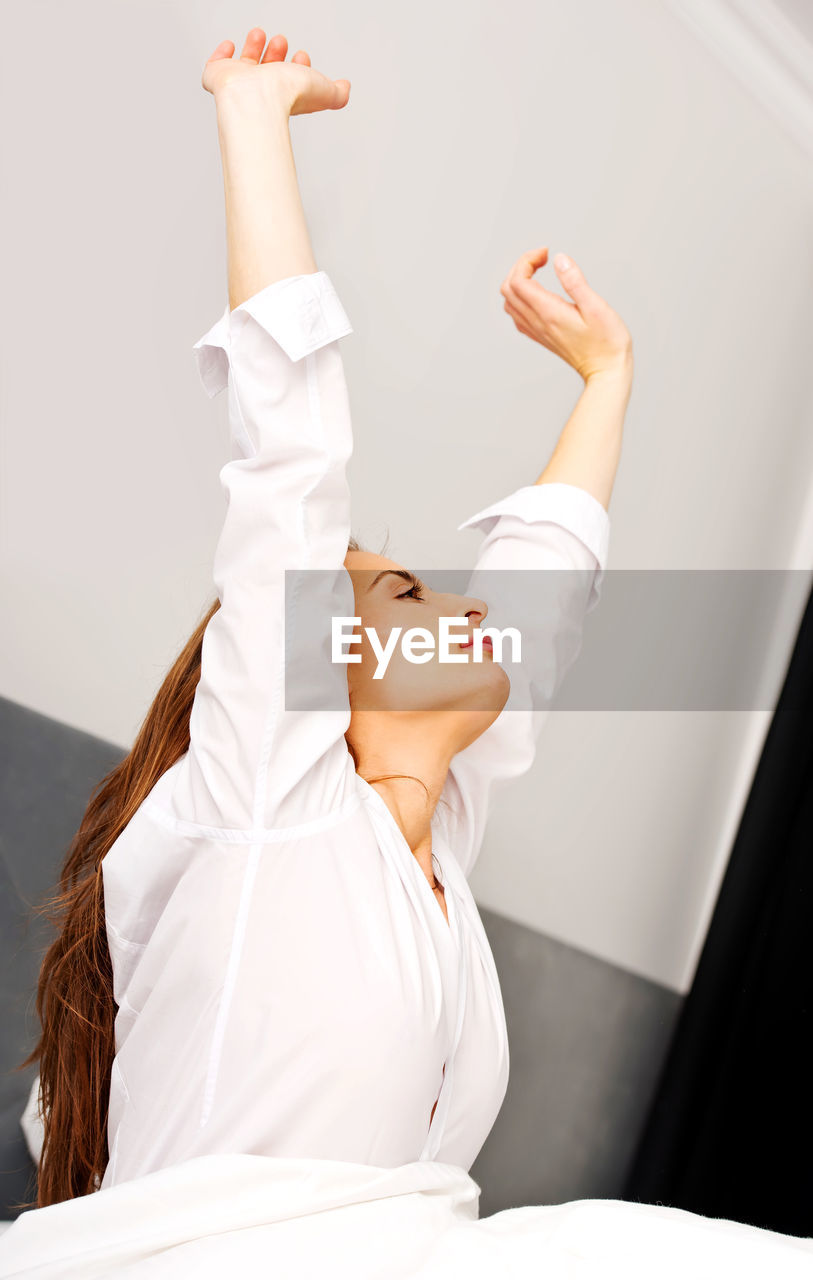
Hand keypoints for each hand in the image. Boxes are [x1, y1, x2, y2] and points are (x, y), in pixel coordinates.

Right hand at [201, 28, 350, 116]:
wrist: (257, 97)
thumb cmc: (286, 96)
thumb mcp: (324, 91)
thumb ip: (338, 94)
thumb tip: (345, 89)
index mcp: (283, 96)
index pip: (291, 81)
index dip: (299, 66)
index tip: (303, 56)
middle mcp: (261, 91)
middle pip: (269, 70)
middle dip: (277, 52)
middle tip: (281, 41)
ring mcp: (239, 86)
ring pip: (245, 65)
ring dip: (254, 47)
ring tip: (260, 34)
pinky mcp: (217, 79)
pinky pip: (215, 67)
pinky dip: (220, 54)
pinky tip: (228, 45)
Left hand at [500, 247, 632, 382]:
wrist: (606, 372)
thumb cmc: (607, 343)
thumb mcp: (596, 307)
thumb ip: (575, 282)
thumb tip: (559, 259)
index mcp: (548, 312)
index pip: (518, 281)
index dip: (527, 261)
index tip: (546, 254)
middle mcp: (538, 323)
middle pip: (509, 289)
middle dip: (521, 267)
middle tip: (543, 259)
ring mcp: (537, 331)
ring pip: (510, 302)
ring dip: (518, 281)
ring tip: (539, 271)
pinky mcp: (541, 337)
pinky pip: (518, 315)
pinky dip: (520, 297)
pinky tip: (538, 293)